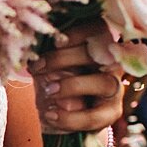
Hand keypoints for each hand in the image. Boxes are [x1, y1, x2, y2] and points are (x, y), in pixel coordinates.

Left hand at [28, 19, 126, 133]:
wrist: (58, 115)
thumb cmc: (53, 81)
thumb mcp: (47, 65)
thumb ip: (45, 54)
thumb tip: (30, 47)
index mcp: (96, 45)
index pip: (98, 28)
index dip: (79, 32)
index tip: (55, 41)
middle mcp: (111, 63)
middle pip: (98, 53)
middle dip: (64, 58)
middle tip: (38, 67)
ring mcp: (115, 88)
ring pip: (103, 82)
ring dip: (72, 86)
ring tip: (49, 91)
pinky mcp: (111, 113)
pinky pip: (95, 116)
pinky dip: (70, 117)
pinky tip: (50, 115)